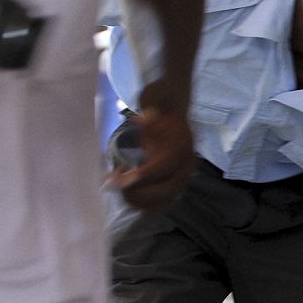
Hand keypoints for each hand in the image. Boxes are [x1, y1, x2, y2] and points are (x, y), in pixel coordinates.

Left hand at [109, 82, 193, 211]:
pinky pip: (165, 201)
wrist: (174, 101)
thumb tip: (143, 119)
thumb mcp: (153, 98)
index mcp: (184, 144)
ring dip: (140, 199)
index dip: (142, 176)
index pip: (164, 167)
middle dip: (138, 191)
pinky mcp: (177, 180)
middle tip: (114, 182)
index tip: (119, 178)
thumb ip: (150, 111)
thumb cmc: (160, 100)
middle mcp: (188, 162)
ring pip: (166, 199)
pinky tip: (130, 195)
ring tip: (119, 186)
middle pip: (167, 189)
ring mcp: (184, 173)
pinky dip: (147, 204)